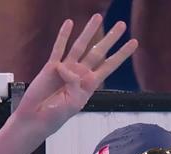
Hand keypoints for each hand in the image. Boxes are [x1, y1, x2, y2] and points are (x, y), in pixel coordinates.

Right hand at [15, 14, 136, 136]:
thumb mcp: (73, 103)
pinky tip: (69, 23)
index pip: (109, 65)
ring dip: (89, 31)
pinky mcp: (51, 66)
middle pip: (98, 51)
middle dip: (111, 38)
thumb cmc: (55, 116)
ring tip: (98, 17)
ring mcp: (66, 68)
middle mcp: (80, 74)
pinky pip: (59, 48)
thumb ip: (74, 84)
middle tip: (122, 24)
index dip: (121, 54)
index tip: (134, 42)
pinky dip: (64, 35)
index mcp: (89, 85)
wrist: (36, 119)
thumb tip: (66, 67)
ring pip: (81, 45)